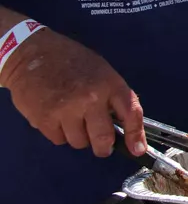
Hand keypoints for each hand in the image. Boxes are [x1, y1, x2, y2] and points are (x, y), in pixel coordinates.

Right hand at [0, 28, 145, 158]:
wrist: (33, 53)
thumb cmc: (72, 61)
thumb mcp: (101, 71)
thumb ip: (112, 96)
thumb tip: (122, 125)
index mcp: (109, 83)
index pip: (131, 113)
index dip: (136, 134)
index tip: (137, 150)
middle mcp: (91, 98)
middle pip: (103, 138)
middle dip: (104, 148)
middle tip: (102, 146)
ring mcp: (67, 110)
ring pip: (80, 143)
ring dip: (79, 137)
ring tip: (72, 118)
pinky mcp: (45, 119)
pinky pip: (59, 140)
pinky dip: (60, 134)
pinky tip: (57, 117)